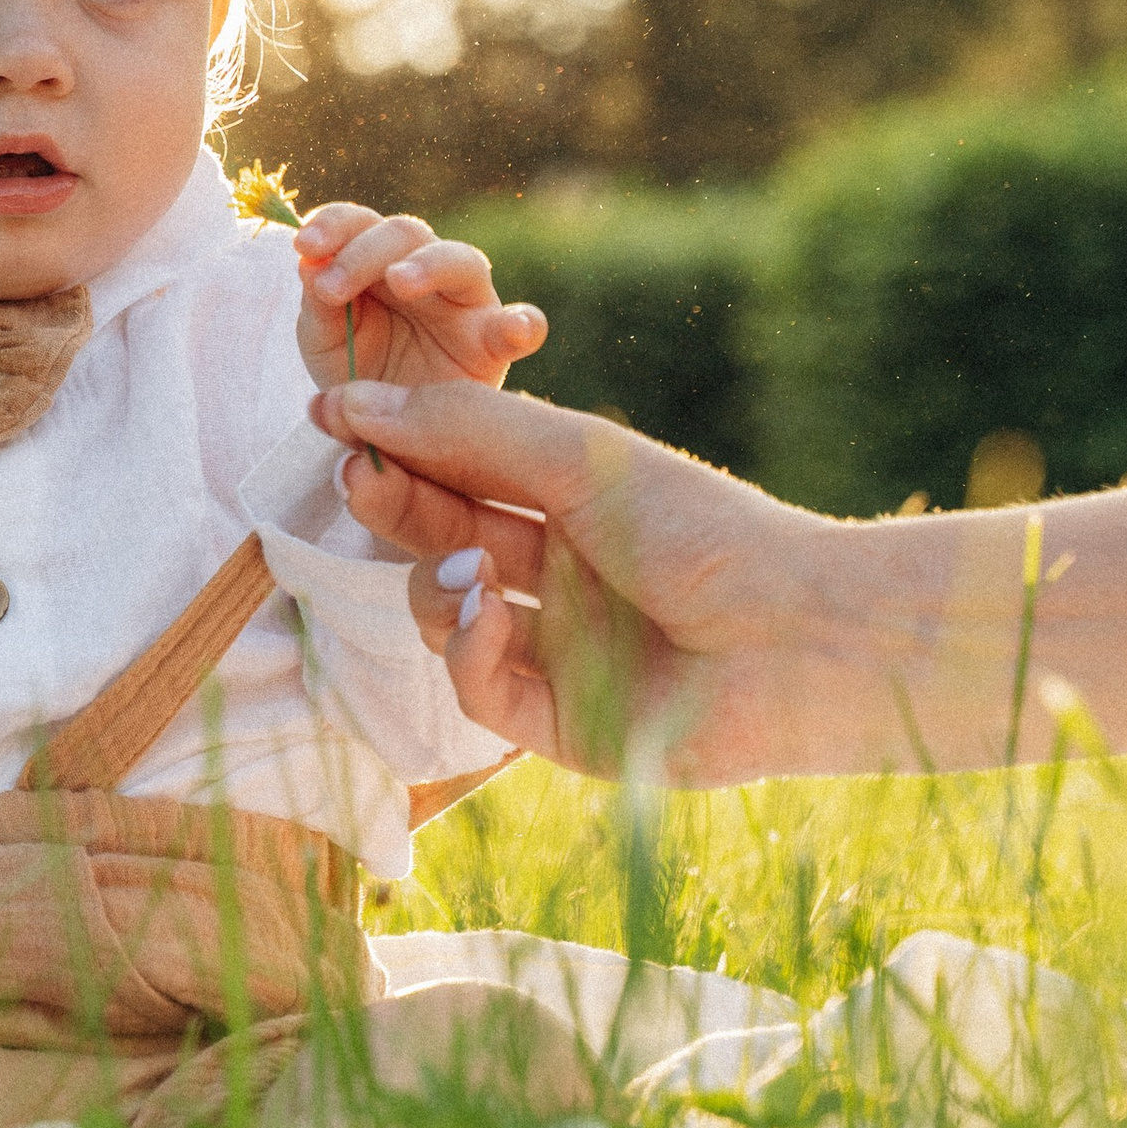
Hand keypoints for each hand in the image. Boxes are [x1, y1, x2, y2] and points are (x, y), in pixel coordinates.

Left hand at [293, 202, 546, 399]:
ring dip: (429, 264)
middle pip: (407, 233)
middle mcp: (425, 270)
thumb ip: (318, 305)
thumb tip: (308, 261)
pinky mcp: (495, 345)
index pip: (360, 222)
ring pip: (461, 260)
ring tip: (400, 281)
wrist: (386, 434)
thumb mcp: (324, 341)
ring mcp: (465, 303)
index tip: (304, 247)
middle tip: (331, 288)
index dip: (334, 224)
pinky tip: (514, 328)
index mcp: (378, 261)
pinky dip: (524, 322)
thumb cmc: (356, 375)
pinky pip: (523, 327)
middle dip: (364, 251)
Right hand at [308, 374, 866, 786]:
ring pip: (444, 613)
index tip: (332, 416)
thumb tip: (356, 403)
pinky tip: (489, 619)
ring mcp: (557, 650)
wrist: (794, 639)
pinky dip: (467, 650)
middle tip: (352, 476)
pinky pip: (475, 687)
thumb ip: (465, 432)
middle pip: (441, 536)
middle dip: (393, 506)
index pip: (460, 469)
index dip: (398, 445)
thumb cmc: (701, 529)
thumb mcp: (574, 460)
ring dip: (434, 584)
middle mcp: (561, 574)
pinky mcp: (557, 724)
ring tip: (467, 569)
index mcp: (574, 503)